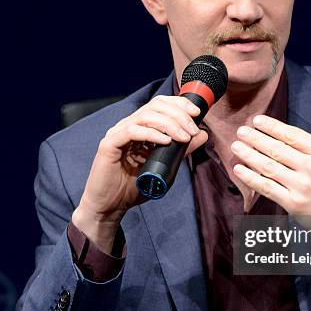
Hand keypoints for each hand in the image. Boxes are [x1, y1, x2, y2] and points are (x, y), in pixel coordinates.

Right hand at [72, 95, 207, 251]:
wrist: (111, 206)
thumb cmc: (134, 186)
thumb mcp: (165, 165)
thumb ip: (182, 149)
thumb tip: (202, 134)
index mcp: (140, 127)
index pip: (160, 104)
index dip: (179, 104)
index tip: (197, 113)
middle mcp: (128, 125)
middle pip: (155, 106)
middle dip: (178, 115)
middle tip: (192, 131)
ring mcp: (117, 133)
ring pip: (145, 115)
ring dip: (169, 124)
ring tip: (184, 137)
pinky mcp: (109, 145)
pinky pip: (131, 131)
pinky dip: (151, 133)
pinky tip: (166, 141)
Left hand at [231, 101, 310, 275]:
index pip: (292, 135)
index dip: (271, 126)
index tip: (256, 120)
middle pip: (276, 149)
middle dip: (255, 138)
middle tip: (240, 131)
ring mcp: (302, 187)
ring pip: (268, 167)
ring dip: (248, 155)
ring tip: (235, 146)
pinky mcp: (295, 205)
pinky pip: (267, 188)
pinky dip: (251, 178)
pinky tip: (239, 170)